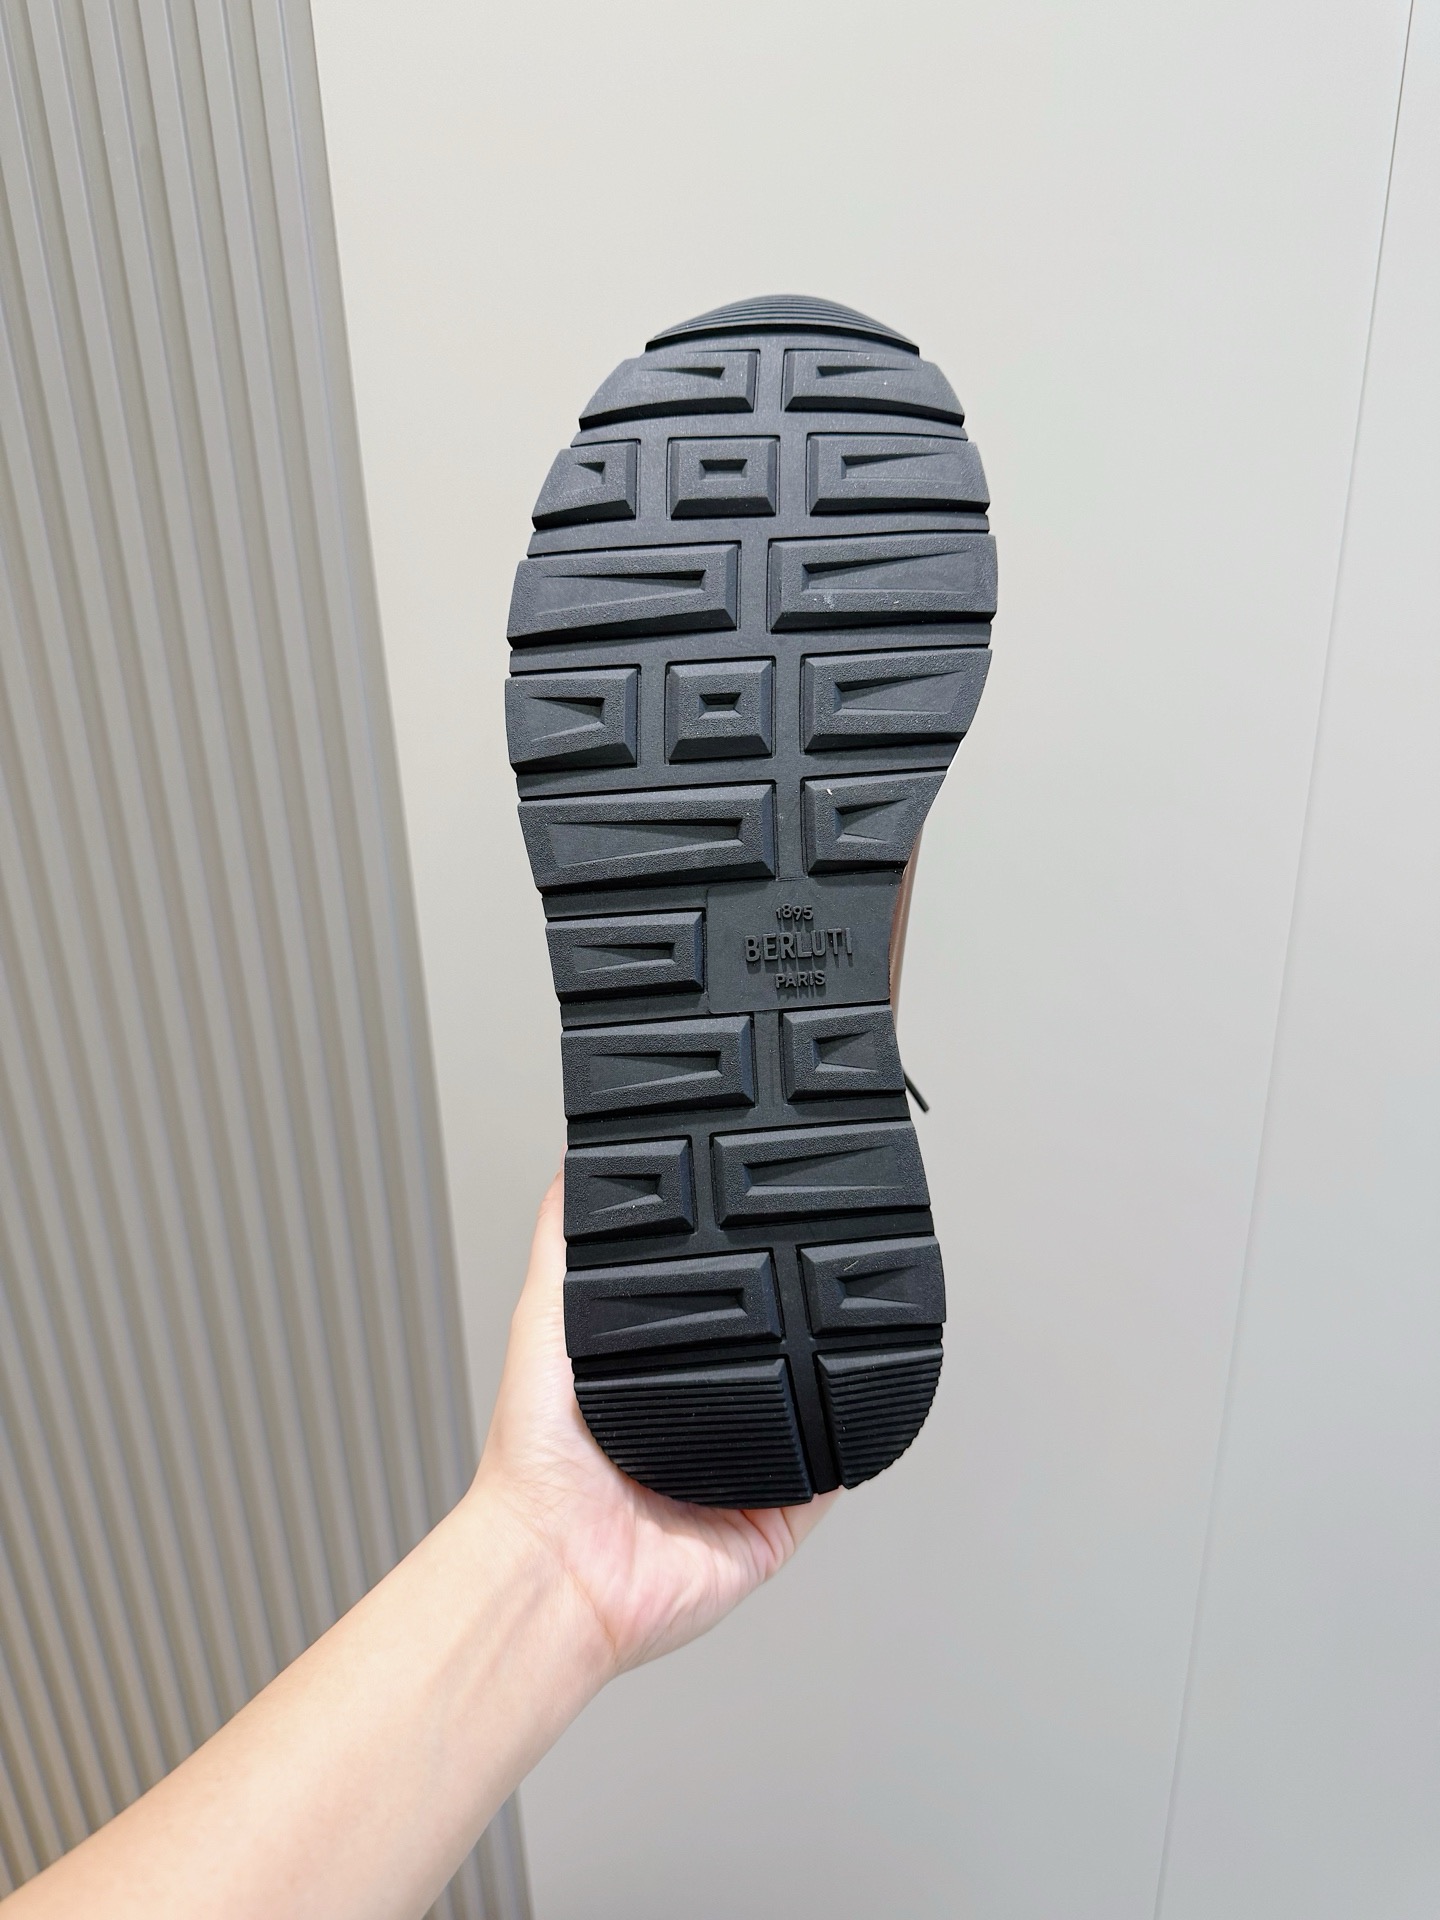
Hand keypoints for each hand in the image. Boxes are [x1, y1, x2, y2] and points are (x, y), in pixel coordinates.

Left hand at [471, 1173, 836, 1677]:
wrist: (558, 1569)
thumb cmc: (534, 1466)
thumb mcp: (542, 1327)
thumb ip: (562, 1248)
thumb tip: (569, 1165)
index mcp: (651, 1387)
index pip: (715, 1320)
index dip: (743, 1283)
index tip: (766, 1232)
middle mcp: (700, 1430)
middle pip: (769, 1363)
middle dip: (796, 1327)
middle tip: (821, 1273)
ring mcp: (742, 1479)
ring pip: (810, 1417)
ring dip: (830, 1382)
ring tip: (853, 1327)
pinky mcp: (775, 1523)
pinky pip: (830, 1480)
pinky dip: (848, 1447)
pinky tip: (859, 1404)